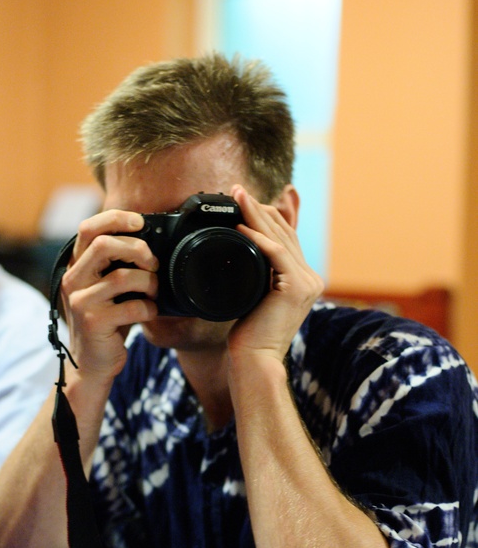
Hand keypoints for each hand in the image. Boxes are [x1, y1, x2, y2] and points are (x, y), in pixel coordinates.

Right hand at [60, 208, 158, 381]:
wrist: (93, 364)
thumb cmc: (108, 322)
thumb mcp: (108, 289)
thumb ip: (117, 265)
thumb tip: (149, 240)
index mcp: (76, 266)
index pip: (88, 228)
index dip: (115, 218)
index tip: (140, 222)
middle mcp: (73, 280)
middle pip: (105, 244)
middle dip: (138, 249)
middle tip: (153, 264)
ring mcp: (81, 301)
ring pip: (124, 276)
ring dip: (149, 283)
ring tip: (153, 293)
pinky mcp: (94, 322)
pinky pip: (133, 306)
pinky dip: (149, 309)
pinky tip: (149, 313)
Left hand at [228, 185, 323, 364]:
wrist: (255, 358)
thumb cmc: (249, 333)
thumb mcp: (253, 293)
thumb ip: (256, 270)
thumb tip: (240, 247)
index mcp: (304, 279)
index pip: (286, 237)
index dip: (266, 215)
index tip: (243, 199)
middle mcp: (311, 278)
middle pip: (285, 233)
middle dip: (259, 208)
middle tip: (237, 189)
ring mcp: (308, 282)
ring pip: (280, 238)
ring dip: (256, 214)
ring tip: (237, 196)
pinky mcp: (297, 288)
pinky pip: (276, 254)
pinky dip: (257, 238)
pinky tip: (240, 226)